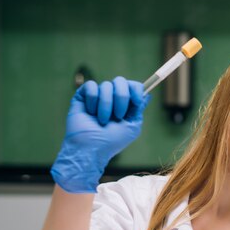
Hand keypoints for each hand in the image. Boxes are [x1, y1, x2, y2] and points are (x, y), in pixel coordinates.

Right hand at [51, 76, 150, 192]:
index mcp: (125, 105)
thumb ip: (138, 110)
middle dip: (121, 97)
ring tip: (102, 120)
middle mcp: (111, 98)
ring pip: (106, 85)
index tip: (136, 100)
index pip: (133, 86)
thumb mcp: (132, 127)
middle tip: (118, 115)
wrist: (91, 148)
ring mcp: (97, 96)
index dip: (136, 89)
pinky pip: (90, 86)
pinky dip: (93, 100)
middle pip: (120, 81)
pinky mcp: (83, 96)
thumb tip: (147, 94)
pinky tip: (90, 113)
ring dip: (106, 104)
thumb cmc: (112, 141)